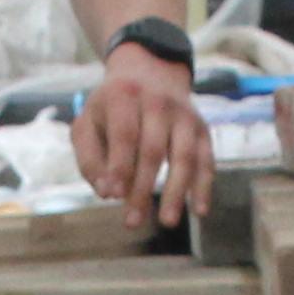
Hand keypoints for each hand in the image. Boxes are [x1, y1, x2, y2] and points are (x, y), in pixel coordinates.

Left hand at [74, 41, 213, 228]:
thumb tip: (106, 193)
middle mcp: (158, 102)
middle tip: (132, 222)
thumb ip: (90, 157)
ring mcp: (184, 115)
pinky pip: (206, 159)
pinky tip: (199, 210)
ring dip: (176, 191)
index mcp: (124, 96)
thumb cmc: (112, 109)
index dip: (119, 166)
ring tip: (167, 221)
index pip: (124, 134)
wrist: (150, 72)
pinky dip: (204, 185)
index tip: (112, 196)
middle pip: (153, 149)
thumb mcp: (88, 122)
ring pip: (184, 156)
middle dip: (143, 188)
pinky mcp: (201, 128)